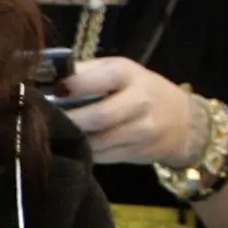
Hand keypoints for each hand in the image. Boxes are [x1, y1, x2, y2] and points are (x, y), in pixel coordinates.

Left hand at [56, 57, 201, 166]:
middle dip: (68, 121)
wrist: (182, 119)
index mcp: (127, 74)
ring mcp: (142, 130)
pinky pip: (102, 156)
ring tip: (56, 134)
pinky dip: (85, 152)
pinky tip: (75, 145)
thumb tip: (46, 79)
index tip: (50, 93)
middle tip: (44, 122)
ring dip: (73, 139)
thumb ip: (84, 73)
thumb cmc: (137, 88)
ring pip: (98, 141)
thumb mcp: (117, 70)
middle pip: (98, 116)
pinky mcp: (138, 152)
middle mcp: (139, 101)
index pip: (96, 80)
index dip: (69, 88)